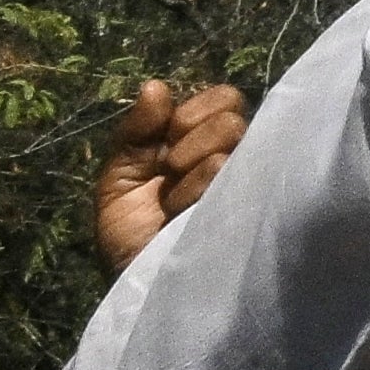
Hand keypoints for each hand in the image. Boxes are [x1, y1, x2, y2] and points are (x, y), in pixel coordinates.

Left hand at [93, 77, 244, 273]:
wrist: (135, 284)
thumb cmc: (128, 235)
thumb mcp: (117, 179)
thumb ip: (134, 133)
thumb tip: (156, 86)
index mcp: (201, 146)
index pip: (224, 99)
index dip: (194, 110)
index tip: (166, 137)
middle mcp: (232, 158)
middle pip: (231, 115)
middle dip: (191, 136)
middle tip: (169, 169)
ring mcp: (245, 181)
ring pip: (234, 138)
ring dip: (191, 168)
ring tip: (174, 201)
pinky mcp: (251, 205)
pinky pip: (232, 171)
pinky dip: (197, 189)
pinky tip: (186, 213)